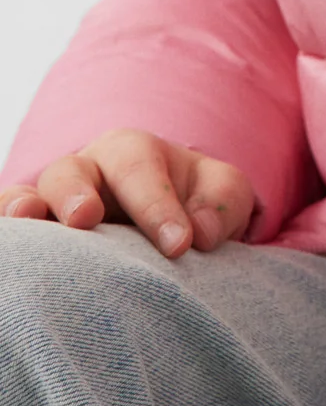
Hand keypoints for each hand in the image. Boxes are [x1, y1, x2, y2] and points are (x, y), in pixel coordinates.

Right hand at [0, 129, 255, 256]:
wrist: (173, 225)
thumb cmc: (196, 203)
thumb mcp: (223, 193)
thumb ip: (221, 203)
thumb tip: (199, 232)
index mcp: (132, 152)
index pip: (139, 168)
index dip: (157, 205)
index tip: (179, 245)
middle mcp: (85, 171)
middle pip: (71, 172)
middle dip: (76, 193)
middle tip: (85, 218)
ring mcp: (53, 203)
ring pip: (28, 196)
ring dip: (24, 208)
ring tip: (27, 223)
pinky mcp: (38, 235)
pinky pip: (12, 231)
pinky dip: (9, 234)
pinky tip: (11, 252)